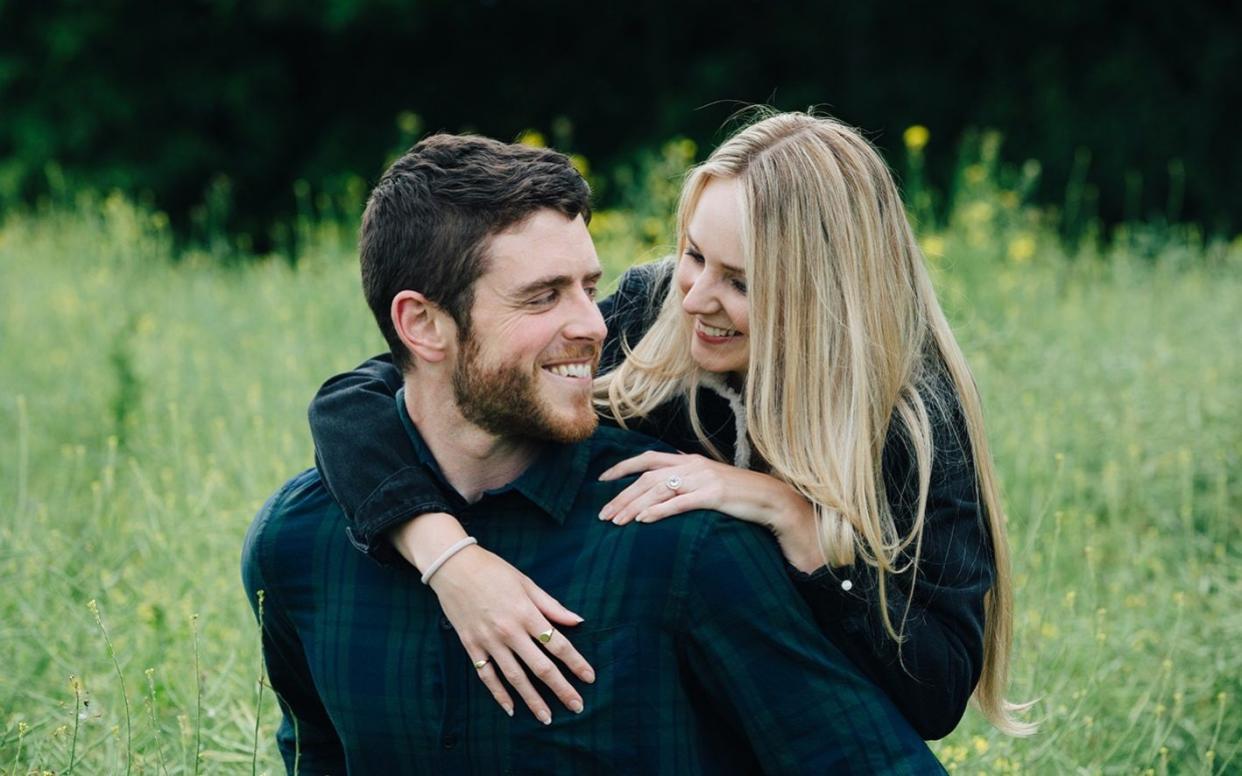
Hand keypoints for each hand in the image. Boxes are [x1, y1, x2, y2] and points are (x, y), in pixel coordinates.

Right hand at [427, 546, 595, 722]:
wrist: (453, 567)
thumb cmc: (493, 571)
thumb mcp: (526, 583)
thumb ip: (552, 606)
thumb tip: (577, 621)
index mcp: (526, 613)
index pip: (557, 643)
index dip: (576, 662)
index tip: (589, 678)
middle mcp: (509, 631)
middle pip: (540, 666)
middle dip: (561, 689)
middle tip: (577, 706)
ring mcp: (489, 641)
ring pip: (515, 677)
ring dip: (532, 700)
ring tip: (547, 717)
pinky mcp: (471, 646)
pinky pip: (487, 676)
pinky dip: (499, 694)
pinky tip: (511, 708)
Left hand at [597, 451, 823, 570]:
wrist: (769, 498)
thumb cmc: (736, 493)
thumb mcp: (708, 480)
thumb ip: (685, 479)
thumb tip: (662, 485)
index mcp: (687, 460)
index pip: (647, 459)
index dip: (622, 467)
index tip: (602, 480)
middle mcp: (691, 466)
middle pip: (646, 478)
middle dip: (622, 496)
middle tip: (604, 515)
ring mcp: (702, 479)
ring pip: (658, 490)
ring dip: (634, 507)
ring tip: (617, 522)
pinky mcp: (712, 495)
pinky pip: (680, 503)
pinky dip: (659, 511)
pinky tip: (643, 521)